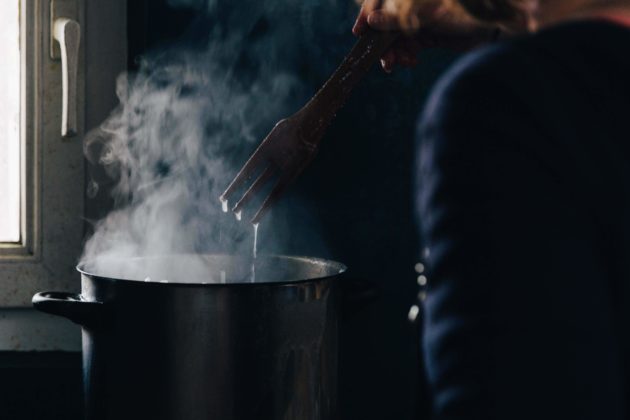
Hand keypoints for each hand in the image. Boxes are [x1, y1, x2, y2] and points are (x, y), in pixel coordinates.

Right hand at [353, 0, 498, 72]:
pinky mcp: (431, 33)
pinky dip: (408, 54)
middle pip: (388, 23)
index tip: (358, 33)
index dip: (368, 15)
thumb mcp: (425, 15)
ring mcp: (422, 18)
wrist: (493, 25)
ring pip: (399, 37)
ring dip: (397, 52)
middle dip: (384, 43)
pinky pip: (411, 45)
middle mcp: (413, 4)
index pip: (380, 0)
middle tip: (386, 62)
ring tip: (402, 63)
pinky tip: (411, 62)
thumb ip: (396, 19)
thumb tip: (371, 22)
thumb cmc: (460, 11)